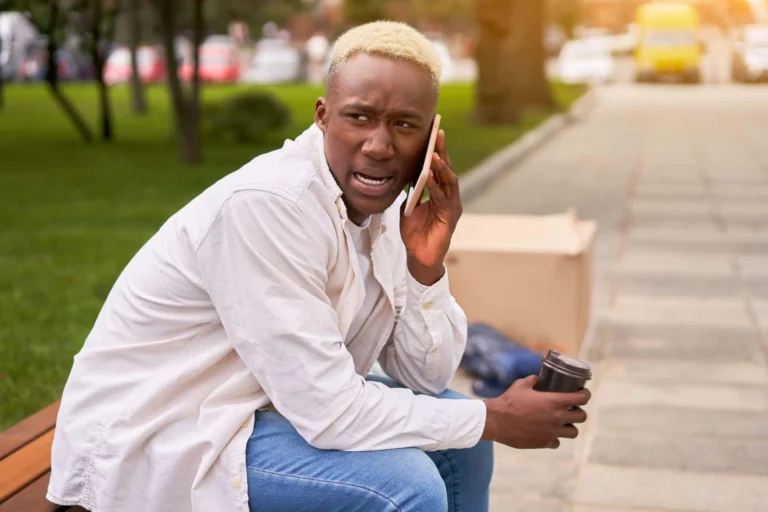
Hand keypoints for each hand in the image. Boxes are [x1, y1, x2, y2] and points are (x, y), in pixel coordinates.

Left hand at [400, 129, 461, 285]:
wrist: (418, 257)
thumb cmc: (415, 232)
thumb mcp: (408, 206)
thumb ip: (410, 191)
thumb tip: (404, 172)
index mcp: (439, 193)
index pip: (439, 167)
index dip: (436, 150)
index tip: (433, 131)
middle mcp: (448, 197)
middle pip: (447, 169)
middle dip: (442, 151)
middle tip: (438, 132)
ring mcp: (451, 207)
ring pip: (449, 181)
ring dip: (441, 166)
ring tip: (433, 153)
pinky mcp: (450, 218)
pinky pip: (443, 198)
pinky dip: (436, 186)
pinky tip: (429, 176)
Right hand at [481, 375, 590, 448]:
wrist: (497, 421)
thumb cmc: (509, 401)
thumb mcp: (521, 385)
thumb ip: (533, 381)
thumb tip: (538, 379)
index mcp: (554, 401)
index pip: (581, 399)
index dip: (585, 395)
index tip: (584, 393)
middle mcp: (557, 417)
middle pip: (582, 417)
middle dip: (579, 412)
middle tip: (573, 409)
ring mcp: (552, 432)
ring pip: (573, 432)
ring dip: (570, 426)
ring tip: (563, 423)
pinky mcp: (544, 443)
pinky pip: (557, 442)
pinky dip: (554, 438)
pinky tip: (548, 433)